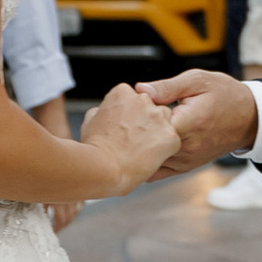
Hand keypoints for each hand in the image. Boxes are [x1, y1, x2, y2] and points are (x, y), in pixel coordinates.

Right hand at [76, 81, 181, 196]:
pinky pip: (172, 142)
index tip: (122, 129)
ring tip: (141, 151)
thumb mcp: (90, 121)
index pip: (133, 99)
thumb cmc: (93, 148)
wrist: (103, 169)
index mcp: (122, 92)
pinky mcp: (170, 135)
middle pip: (151, 108)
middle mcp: (143, 99)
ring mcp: (158, 117)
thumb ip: (101, 111)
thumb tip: (102, 111)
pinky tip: (149, 159)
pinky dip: (164, 151)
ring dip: (157, 134)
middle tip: (133, 141)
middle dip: (146, 122)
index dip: (129, 116)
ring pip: (165, 123)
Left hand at [137, 69, 258, 168]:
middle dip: (134, 132)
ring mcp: (186, 160)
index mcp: (187, 123)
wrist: (249, 118)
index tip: (132, 105)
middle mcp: (186, 147)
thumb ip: (167, 87)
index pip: (148, 125)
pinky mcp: (185, 167)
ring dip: (139, 147)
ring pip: (150, 160)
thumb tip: (140, 90)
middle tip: (126, 118)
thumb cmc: (225, 95)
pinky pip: (158, 170)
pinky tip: (141, 146)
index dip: (135, 115)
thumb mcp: (198, 80)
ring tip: (134, 131)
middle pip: (146, 145)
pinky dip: (147, 160)